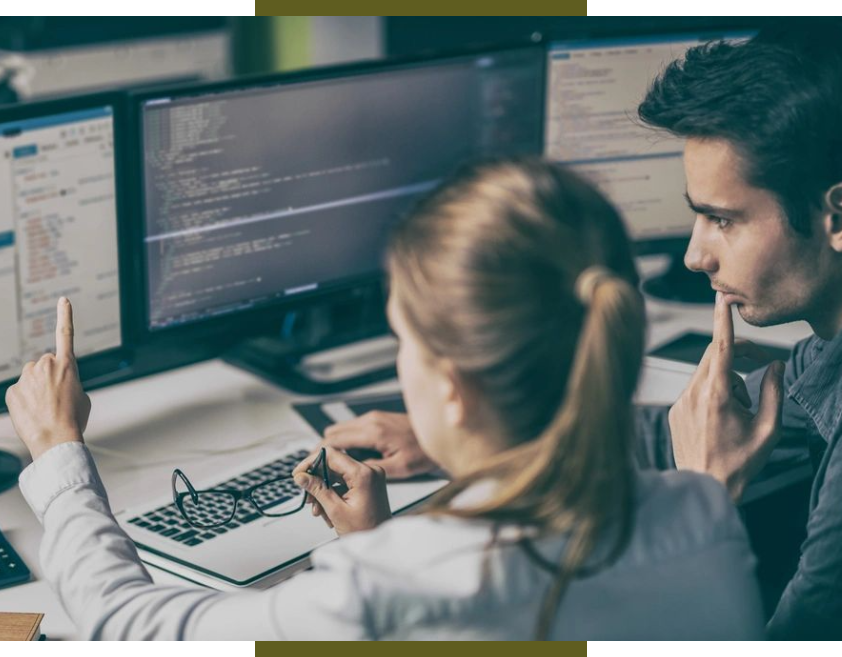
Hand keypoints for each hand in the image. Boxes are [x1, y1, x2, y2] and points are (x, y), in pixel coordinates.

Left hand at [5, 298, 90, 460]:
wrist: (55, 438)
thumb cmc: (74, 419)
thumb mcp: (82, 396)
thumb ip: (69, 381)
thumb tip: (54, 384)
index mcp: (67, 365)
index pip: (66, 334)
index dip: (65, 315)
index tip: (63, 300)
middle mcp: (45, 365)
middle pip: (45, 365)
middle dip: (49, 377)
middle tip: (56, 398)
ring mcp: (26, 377)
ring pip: (31, 377)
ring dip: (36, 388)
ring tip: (45, 408)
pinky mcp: (12, 390)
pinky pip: (19, 391)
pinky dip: (24, 400)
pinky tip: (33, 413)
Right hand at [293, 446, 390, 534]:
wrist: (378, 544)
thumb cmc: (365, 531)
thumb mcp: (336, 510)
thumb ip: (317, 489)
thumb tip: (301, 476)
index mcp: (364, 474)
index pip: (332, 455)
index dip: (311, 462)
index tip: (299, 473)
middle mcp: (369, 471)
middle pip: (334, 465)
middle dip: (317, 481)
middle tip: (307, 496)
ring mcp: (370, 477)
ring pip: (337, 476)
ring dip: (324, 491)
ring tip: (318, 510)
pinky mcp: (368, 484)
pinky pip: (345, 483)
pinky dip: (333, 494)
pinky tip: (327, 510)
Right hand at [322, 411, 436, 479]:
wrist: (440, 433)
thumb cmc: (424, 452)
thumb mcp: (399, 468)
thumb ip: (371, 469)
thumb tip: (348, 472)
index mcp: (373, 432)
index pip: (334, 440)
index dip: (319, 454)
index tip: (310, 466)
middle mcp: (370, 420)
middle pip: (333, 432)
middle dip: (323, 450)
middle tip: (320, 469)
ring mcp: (373, 417)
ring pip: (341, 429)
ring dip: (335, 445)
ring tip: (334, 466)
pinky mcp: (377, 419)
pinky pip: (353, 428)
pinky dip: (346, 441)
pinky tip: (352, 457)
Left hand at [668, 292, 785, 501]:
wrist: (705, 486)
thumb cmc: (740, 463)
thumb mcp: (769, 429)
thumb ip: (774, 392)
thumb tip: (775, 366)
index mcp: (716, 395)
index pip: (719, 347)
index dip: (722, 320)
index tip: (722, 299)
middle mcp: (693, 393)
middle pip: (715, 355)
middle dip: (739, 354)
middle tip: (762, 365)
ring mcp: (680, 402)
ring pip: (706, 372)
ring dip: (728, 378)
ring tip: (741, 409)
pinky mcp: (675, 410)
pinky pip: (695, 388)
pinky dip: (713, 392)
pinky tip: (722, 418)